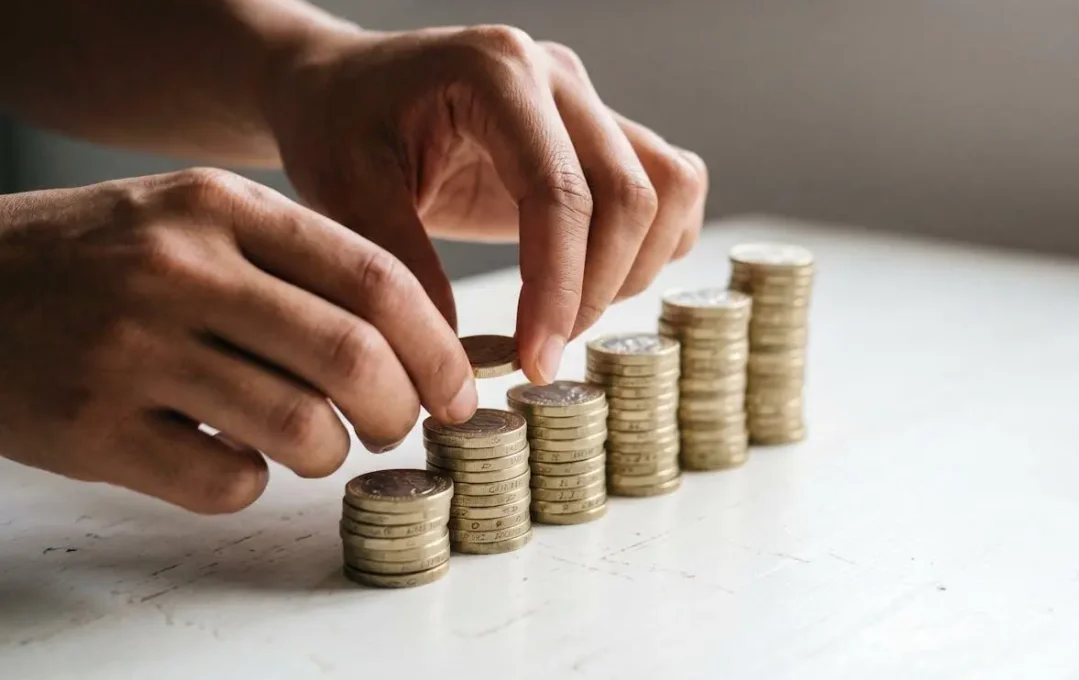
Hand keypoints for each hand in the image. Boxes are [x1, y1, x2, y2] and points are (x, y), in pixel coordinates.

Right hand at [0, 169, 476, 513]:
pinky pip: (226, 482)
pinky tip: (228, 457)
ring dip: (329, 453)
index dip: (438, 347)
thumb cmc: (100, 258)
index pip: (375, 279)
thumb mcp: (193, 219)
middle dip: (400, 409)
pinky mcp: (90, 428)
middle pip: (353, 357)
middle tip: (394, 426)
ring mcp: (129, 348)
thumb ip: (297, 262)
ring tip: (311, 442)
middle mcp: (178, 269)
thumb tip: (417, 340)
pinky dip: (251, 484)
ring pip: (300, 429)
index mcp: (220, 208)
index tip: (457, 390)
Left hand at [268, 25, 709, 383]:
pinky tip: (593, 280)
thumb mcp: (345, 195)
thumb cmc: (337, 125)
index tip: (536, 359)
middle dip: (597, 289)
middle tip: (543, 350)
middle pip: (630, 194)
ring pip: (666, 187)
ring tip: (566, 315)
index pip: (561, 193)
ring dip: (632, 266)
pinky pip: (667, 183)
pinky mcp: (599, 130)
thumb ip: (405, 272)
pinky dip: (650, 242)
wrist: (342, 86)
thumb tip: (458, 367)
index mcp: (495, 73)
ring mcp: (586, 100)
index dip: (559, 289)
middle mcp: (556, 76)